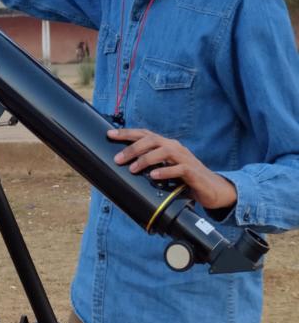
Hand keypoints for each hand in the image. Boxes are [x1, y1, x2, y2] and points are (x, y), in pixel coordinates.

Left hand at [108, 128, 237, 209]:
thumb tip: (124, 168)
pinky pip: (179, 169)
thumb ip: (150, 165)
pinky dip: (165, 171)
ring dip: (146, 159)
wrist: (212, 189)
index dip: (127, 133)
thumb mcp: (165, 168)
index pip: (144, 134)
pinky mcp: (193, 172)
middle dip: (133, 148)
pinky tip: (154, 175)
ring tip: (133, 169)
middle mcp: (175, 147)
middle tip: (118, 159)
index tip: (109, 135)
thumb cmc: (185, 179)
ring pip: (164, 151)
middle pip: (151, 140)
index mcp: (166, 145)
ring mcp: (184, 158)